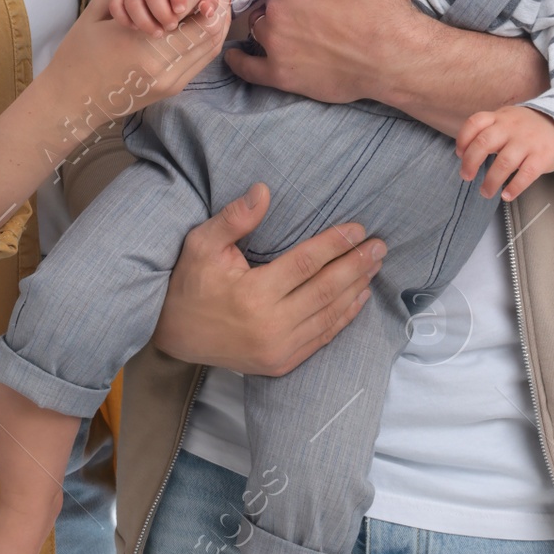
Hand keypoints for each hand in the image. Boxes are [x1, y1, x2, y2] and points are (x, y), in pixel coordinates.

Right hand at [53, 0, 230, 114]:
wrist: (71, 102)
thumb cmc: (77, 55)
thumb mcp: (96, 11)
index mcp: (141, 43)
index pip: (189, 5)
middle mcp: (163, 66)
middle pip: (211, 25)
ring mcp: (172, 80)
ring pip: (212, 43)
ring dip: (219, 14)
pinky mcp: (174, 87)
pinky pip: (203, 57)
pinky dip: (210, 33)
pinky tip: (206, 16)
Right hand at [153, 183, 385, 376]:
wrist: (173, 337)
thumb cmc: (188, 285)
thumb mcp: (201, 244)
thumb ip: (234, 219)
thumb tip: (263, 190)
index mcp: (253, 294)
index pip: (306, 263)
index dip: (335, 244)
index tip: (358, 229)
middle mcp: (271, 325)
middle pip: (326, 289)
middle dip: (356, 265)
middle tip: (380, 247)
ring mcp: (278, 349)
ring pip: (329, 315)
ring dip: (356, 289)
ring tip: (375, 267)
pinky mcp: (281, 363)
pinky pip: (321, 338)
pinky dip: (343, 318)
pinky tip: (358, 298)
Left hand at [224, 0, 414, 102]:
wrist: (395, 55)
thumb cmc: (383, 2)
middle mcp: (275, 8)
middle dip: (287, 1)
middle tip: (315, 10)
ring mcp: (274, 44)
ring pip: (260, 27)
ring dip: (269, 25)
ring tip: (288, 28)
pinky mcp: (280, 74)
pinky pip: (248, 67)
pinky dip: (240, 61)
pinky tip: (235, 56)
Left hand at [456, 105, 553, 199]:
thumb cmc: (525, 129)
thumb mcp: (506, 121)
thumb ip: (487, 132)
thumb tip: (463, 155)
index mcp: (500, 117)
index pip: (475, 122)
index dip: (463, 139)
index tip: (459, 154)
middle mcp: (512, 127)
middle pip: (484, 143)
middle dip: (470, 162)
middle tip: (466, 176)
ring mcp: (528, 141)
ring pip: (504, 162)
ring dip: (491, 181)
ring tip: (485, 192)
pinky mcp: (542, 156)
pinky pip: (526, 174)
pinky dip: (514, 187)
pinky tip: (506, 196)